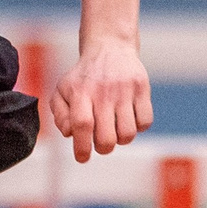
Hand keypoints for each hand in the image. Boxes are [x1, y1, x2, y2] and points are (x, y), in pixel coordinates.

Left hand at [50, 36, 151, 159]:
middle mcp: (103, 92)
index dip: (82, 147)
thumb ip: (61, 114)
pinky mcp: (143, 89)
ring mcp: (125, 91)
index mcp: (80, 93)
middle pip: (106, 136)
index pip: (82, 125)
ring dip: (121, 140)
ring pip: (128, 133)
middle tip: (101, 144)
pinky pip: (145, 122)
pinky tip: (129, 120)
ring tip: (115, 130)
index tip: (83, 158)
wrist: (110, 48)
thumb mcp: (63, 90)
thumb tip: (70, 134)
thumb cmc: (83, 77)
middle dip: (103, 148)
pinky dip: (138, 128)